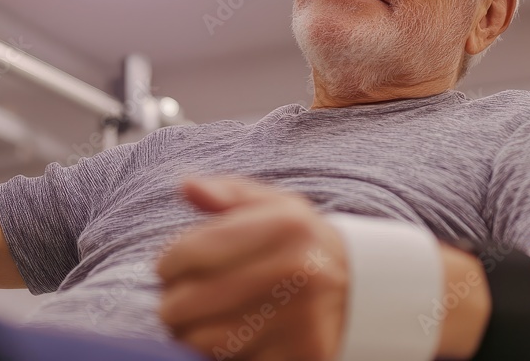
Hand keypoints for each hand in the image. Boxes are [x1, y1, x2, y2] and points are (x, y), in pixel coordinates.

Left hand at [158, 178, 348, 360]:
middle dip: (174, 301)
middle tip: (185, 297)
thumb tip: (187, 186)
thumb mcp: (273, 205)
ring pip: (199, 341)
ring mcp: (300, 319)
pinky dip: (223, 354)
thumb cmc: (300, 243)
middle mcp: (295, 271)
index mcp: (284, 226)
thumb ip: (226, 192)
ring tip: (206, 318)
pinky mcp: (301, 357)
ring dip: (192, 332)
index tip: (172, 267)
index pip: (188, 252)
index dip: (167, 263)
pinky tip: (234, 336)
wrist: (361, 288)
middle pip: (184, 302)